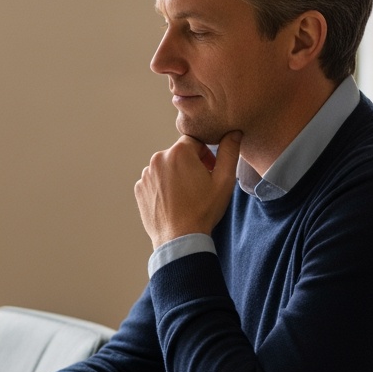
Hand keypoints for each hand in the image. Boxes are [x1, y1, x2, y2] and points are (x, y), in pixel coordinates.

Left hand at [135, 129, 241, 248]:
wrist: (179, 238)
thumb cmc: (203, 210)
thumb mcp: (224, 180)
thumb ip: (229, 152)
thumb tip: (233, 132)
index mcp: (178, 152)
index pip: (194, 141)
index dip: (205, 154)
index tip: (210, 170)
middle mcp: (158, 159)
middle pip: (179, 154)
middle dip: (191, 164)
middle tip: (200, 184)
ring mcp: (146, 174)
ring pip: (166, 167)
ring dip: (176, 175)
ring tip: (186, 195)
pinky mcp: (139, 188)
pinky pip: (154, 181)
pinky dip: (164, 187)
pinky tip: (174, 201)